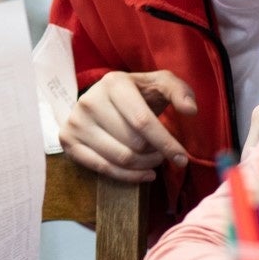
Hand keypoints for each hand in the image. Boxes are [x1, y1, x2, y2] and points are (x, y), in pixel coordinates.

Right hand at [59, 70, 196, 182]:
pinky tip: (143, 173)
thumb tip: (190, 110)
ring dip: (144, 165)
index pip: (142, 121)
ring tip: (153, 160)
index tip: (183, 159)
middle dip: (155, 153)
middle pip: (133, 143)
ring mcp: (75, 121)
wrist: (102, 99)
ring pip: (119, 158)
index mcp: (113, 83)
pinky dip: (128, 176)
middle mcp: (89, 100)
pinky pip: (102, 168)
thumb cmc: (138, 94)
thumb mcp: (160, 84)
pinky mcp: (68, 140)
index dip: (166, 143)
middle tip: (162, 153)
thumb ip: (180, 92)